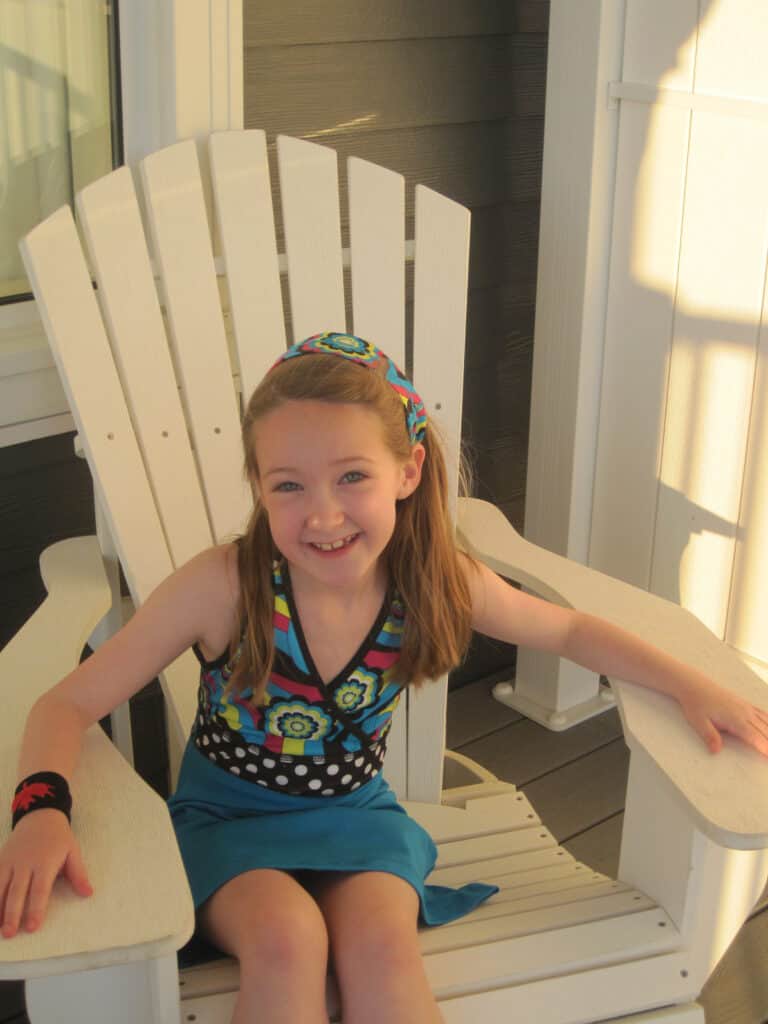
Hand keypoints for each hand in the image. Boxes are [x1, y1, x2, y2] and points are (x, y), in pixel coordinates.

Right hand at [0, 808, 92, 937]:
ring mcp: (10, 861)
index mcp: (45, 862)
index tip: (33, 927)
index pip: (40, 889)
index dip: (36, 908)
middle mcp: (25, 863)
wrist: (39, 817)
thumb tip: (88, 894)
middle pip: (17, 891)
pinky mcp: (1, 860)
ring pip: (0, 887)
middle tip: (10, 933)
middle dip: (12, 914)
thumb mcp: (72, 851)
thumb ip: (78, 874)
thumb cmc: (59, 838)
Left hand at [679, 679, 767, 756]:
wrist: (693, 685)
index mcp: (734, 719)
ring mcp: (745, 707)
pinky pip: (762, 713)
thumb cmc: (695, 703)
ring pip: (766, 722)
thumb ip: (710, 736)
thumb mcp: (698, 722)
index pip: (754, 736)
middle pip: (764, 731)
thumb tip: (716, 751)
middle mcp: (743, 712)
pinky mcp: (744, 704)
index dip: (764, 747)